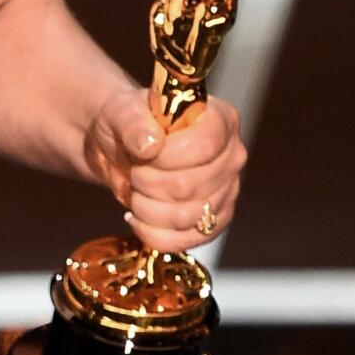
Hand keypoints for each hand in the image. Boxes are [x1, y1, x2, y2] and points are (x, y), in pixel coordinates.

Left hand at [83, 85, 245, 251]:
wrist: (122, 148)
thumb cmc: (128, 124)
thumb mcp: (122, 112)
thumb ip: (133, 123)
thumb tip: (150, 145)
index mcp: (220, 120)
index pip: (204, 145)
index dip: (166, 155)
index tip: (142, 152)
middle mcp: (232, 156)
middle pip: (189, 186)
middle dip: (147, 182)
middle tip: (134, 171)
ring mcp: (227, 193)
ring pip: (185, 217)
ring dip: (146, 208)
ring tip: (136, 190)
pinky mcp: (214, 224)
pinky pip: (183, 242)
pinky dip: (151, 233)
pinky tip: (136, 216)